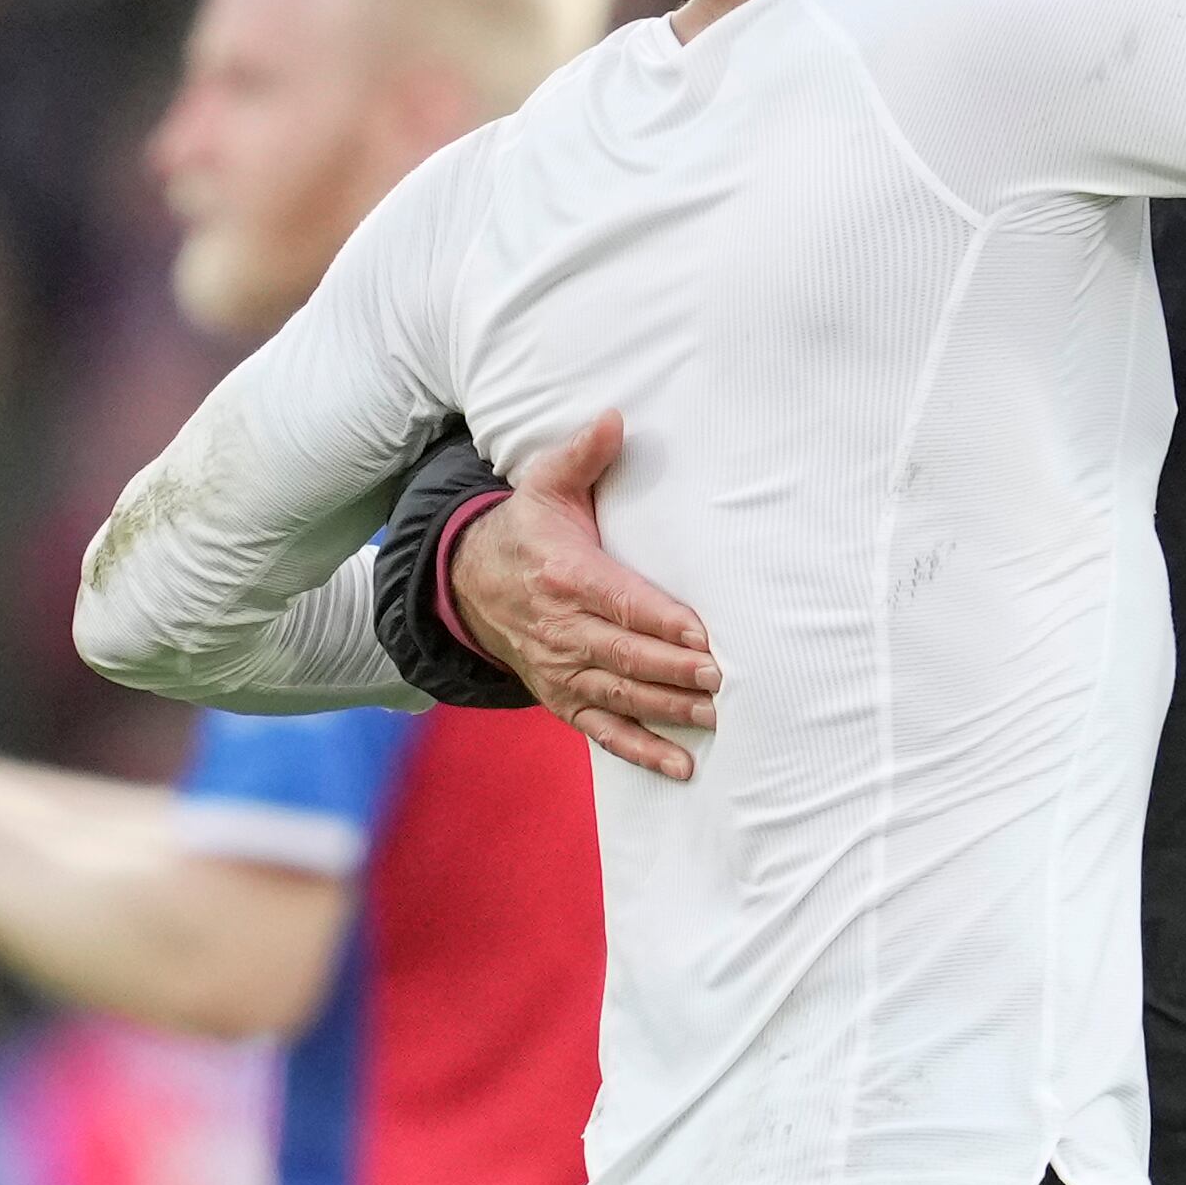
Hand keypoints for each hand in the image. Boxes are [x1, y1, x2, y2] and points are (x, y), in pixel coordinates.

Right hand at [451, 413, 721, 781]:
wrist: (468, 582)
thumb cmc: (525, 530)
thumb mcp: (545, 485)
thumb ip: (582, 455)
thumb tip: (615, 418)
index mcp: (565, 577)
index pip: (620, 602)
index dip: (660, 621)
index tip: (700, 635)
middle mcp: (561, 629)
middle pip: (623, 654)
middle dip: (671, 670)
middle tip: (718, 678)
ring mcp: (560, 669)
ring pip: (618, 694)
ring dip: (664, 710)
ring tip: (710, 719)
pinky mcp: (561, 697)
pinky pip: (602, 729)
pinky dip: (640, 750)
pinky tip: (681, 766)